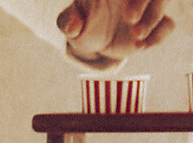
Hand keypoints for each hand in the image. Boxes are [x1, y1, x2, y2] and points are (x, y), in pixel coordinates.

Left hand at [57, 0, 172, 58]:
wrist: (90, 38)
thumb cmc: (80, 21)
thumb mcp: (69, 20)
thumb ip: (68, 21)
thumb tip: (74, 27)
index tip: (124, 11)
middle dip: (143, 3)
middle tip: (130, 21)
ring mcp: (147, 6)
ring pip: (162, 2)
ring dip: (153, 19)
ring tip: (137, 37)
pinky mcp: (153, 25)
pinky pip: (167, 24)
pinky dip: (160, 33)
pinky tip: (144, 45)